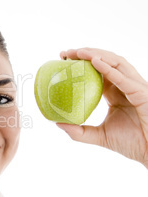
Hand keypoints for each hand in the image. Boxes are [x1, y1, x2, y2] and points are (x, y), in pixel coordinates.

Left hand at [58, 48, 147, 168]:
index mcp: (116, 92)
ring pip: (116, 63)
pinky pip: (123, 78)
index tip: (63, 59)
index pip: (97, 71)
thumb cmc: (130, 144)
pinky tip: (94, 62)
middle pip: (106, 62)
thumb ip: (79, 131)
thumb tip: (57, 123)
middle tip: (66, 53)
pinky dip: (109, 68)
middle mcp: (125, 86)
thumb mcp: (99, 136)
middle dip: (86, 54)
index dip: (82, 62)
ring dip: (97, 55)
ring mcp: (135, 87)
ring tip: (78, 52)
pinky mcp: (142, 93)